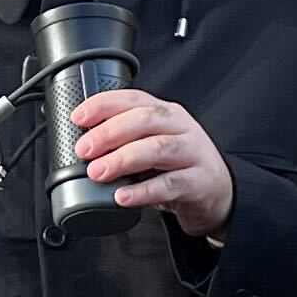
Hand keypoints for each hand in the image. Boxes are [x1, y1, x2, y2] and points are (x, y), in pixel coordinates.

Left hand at [69, 85, 235, 236]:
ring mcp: (193, 153)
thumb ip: (125, 140)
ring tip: (97, 172)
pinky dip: (143, 191)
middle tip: (84, 150)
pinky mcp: (200, 182)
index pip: (133, 99)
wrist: (218, 193)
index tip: (78, 118)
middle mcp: (181, 127)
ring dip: (123, 159)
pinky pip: (170, 184)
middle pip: (145, 119)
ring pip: (158, 148)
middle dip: (109, 132)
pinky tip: (122, 196)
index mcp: (166, 113)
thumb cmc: (177, 166)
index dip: (103, 105)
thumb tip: (83, 146)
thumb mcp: (152, 145)